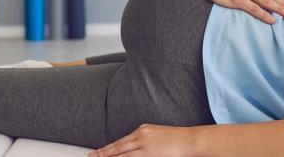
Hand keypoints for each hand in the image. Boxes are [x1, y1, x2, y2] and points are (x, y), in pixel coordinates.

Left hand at [88, 124, 203, 156]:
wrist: (192, 139)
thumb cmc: (180, 139)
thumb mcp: (160, 136)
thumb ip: (147, 141)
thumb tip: (139, 149)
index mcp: (144, 129)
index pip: (121, 141)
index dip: (108, 148)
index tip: (98, 151)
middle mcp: (141, 135)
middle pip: (117, 147)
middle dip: (102, 153)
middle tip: (91, 156)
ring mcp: (144, 145)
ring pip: (121, 154)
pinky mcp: (148, 154)